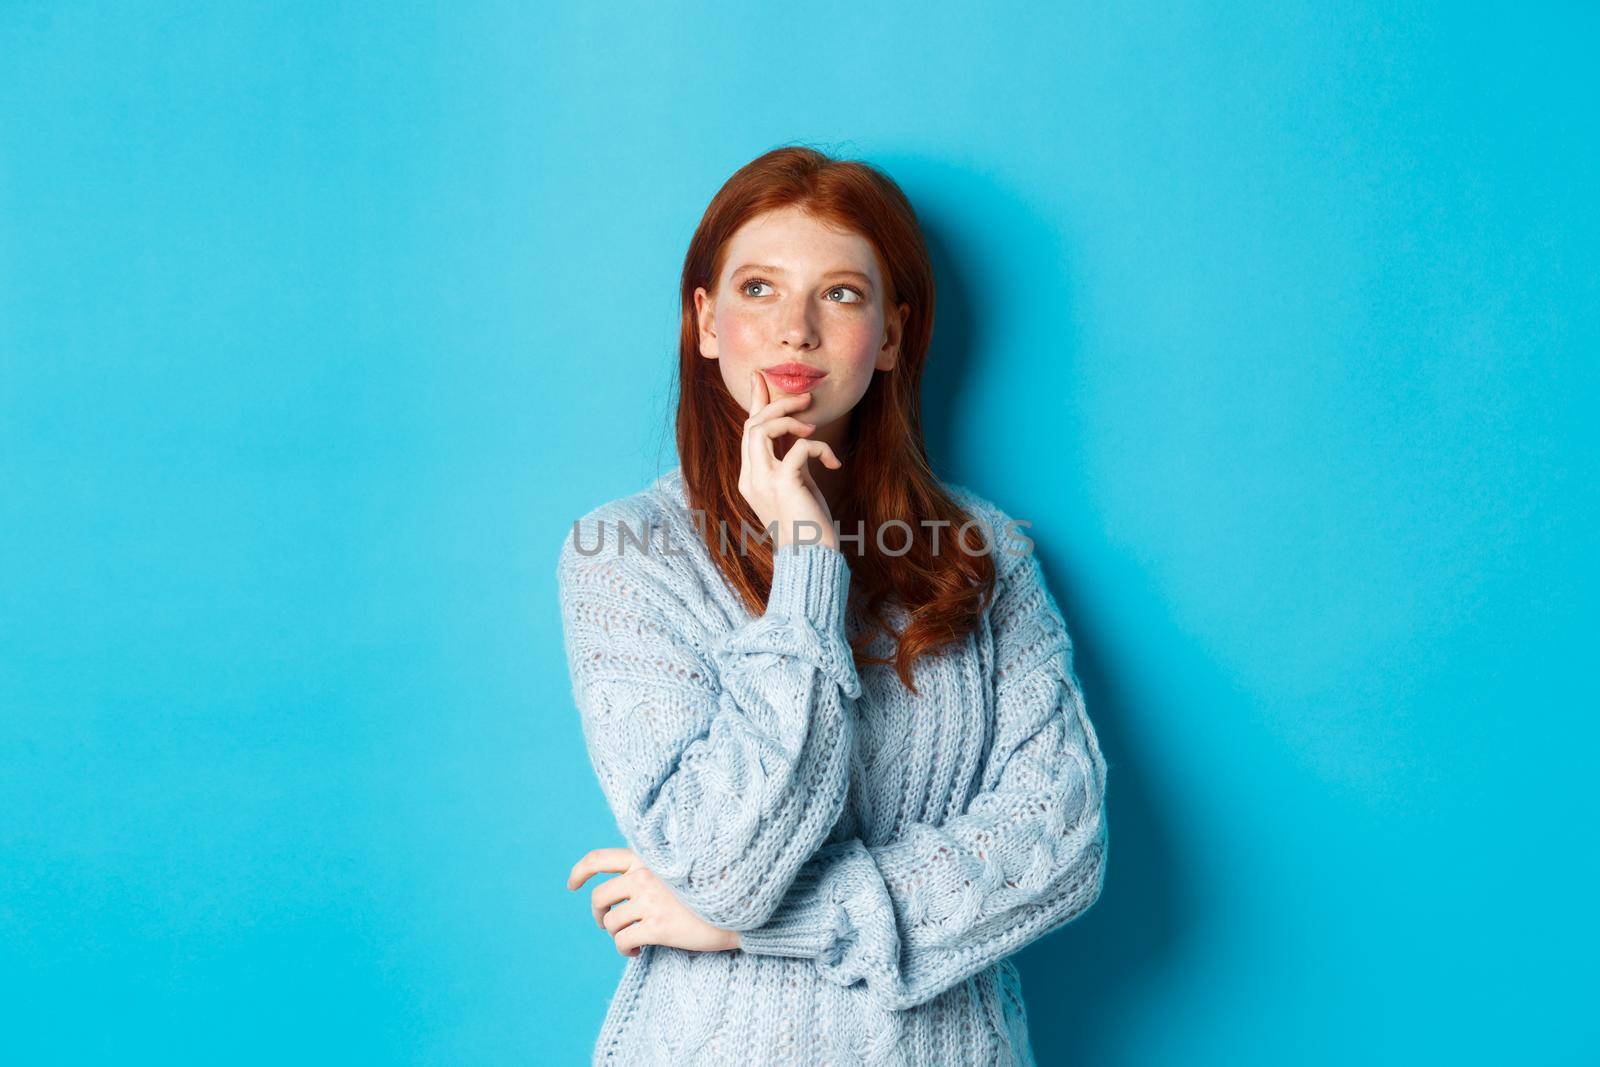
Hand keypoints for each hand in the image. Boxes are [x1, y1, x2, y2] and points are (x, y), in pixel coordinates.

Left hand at [567, 847, 741, 956]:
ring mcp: (650, 901)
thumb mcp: (677, 867)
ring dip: (616, 935)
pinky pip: (623, 942)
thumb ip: (651, 868)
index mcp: (647, 858)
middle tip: (607, 924)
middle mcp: (644, 876)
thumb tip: (625, 883)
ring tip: (630, 940)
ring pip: (611, 923)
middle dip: (598, 914)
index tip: (572, 884)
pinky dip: (624, 950)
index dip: (580, 872)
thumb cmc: (709, 887)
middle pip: (599, 897)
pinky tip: (637, 952)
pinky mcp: (657, 927)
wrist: (738, 904)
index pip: (600, 859)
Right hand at [740, 370, 841, 550]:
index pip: (748, 432)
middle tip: (806, 399)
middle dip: (777, 404)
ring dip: (790, 418)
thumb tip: (800, 438)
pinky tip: (833, 461)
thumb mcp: (798, 486)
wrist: (811, 558)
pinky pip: (799, 447)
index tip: (760, 378)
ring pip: (762, 429)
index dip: (754, 402)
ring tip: (813, 426)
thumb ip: (792, 462)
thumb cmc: (808, 525)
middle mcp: (751, 477)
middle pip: (752, 425)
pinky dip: (819, 446)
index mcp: (750, 477)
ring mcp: (763, 481)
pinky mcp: (783, 485)